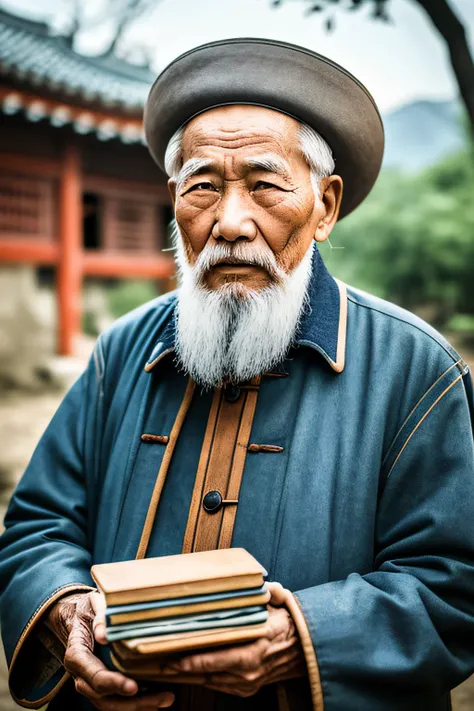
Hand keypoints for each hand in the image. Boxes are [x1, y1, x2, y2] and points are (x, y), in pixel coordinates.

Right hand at [45, 591, 174, 709]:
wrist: (80, 617)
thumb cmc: (90, 609)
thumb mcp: (94, 603)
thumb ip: (99, 615)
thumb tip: (103, 634)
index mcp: (77, 655)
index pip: (95, 676)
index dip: (114, 684)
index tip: (133, 687)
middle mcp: (81, 675)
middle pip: (104, 697)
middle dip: (134, 703)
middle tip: (161, 698)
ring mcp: (90, 683)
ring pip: (111, 704)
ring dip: (139, 706)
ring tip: (166, 700)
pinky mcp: (101, 686)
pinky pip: (116, 700)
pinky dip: (136, 703)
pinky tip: (157, 699)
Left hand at [161, 582, 305, 697]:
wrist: (302, 651)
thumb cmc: (284, 624)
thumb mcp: (277, 606)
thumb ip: (271, 594)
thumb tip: (267, 584)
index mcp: (251, 651)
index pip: (212, 660)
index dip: (188, 662)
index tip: (168, 659)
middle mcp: (246, 672)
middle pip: (204, 674)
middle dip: (179, 670)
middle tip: (156, 661)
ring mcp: (245, 684)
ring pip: (207, 682)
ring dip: (186, 675)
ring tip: (164, 665)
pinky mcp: (245, 689)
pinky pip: (216, 685)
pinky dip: (200, 678)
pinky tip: (186, 670)